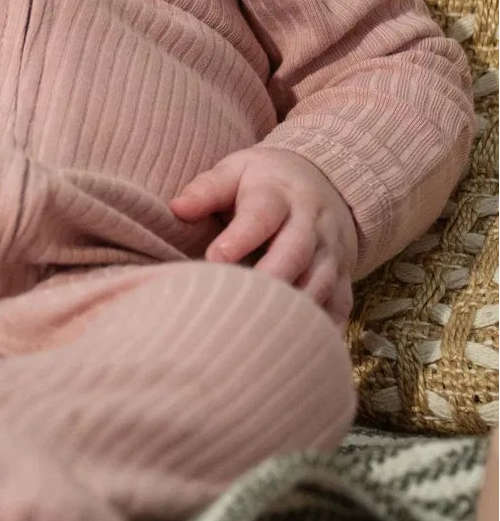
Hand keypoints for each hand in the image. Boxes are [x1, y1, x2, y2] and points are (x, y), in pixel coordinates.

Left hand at [170, 147, 355, 325]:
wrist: (323, 181)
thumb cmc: (263, 182)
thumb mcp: (234, 171)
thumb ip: (206, 190)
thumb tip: (177, 209)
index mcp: (278, 194)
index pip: (262, 214)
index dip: (241, 237)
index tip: (215, 257)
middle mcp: (311, 224)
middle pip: (295, 253)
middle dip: (270, 278)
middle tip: (238, 301)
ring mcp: (331, 252)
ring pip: (320, 283)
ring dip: (294, 308)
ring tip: (260, 331)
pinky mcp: (344, 276)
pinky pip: (340, 306)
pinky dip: (325, 328)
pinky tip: (301, 349)